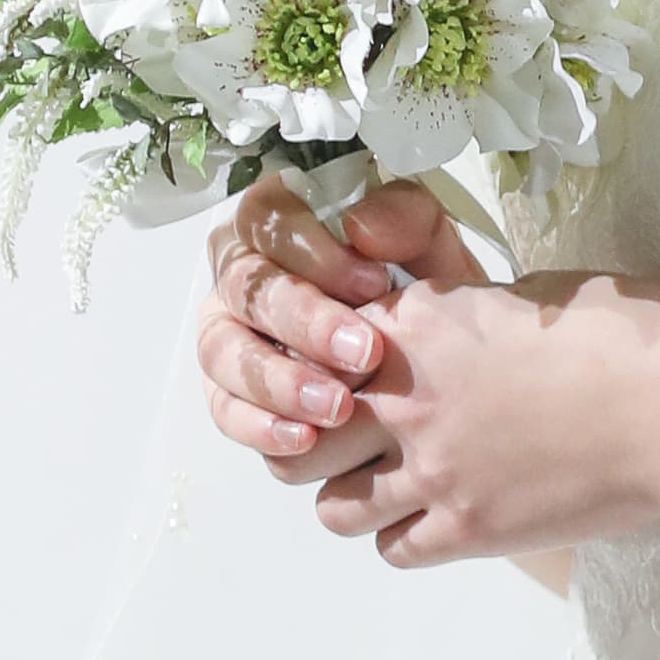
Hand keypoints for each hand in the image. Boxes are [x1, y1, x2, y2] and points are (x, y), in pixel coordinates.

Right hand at [194, 178, 482, 480]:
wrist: (436, 356)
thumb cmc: (419, 289)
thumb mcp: (429, 247)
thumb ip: (407, 220)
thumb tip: (361, 227)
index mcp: (277, 220)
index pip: (269, 220)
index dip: (315, 253)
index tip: (376, 284)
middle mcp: (240, 272)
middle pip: (246, 289)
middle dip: (305, 322)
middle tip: (366, 353)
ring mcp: (227, 332)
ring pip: (223, 351)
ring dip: (278, 381)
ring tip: (338, 408)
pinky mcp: (228, 391)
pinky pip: (225, 409)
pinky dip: (260, 426)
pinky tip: (304, 440)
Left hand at [311, 266, 659, 573]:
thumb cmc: (622, 334)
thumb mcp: (528, 293)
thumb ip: (464, 314)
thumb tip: (450, 330)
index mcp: (416, 327)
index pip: (317, 348)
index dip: (328, 365)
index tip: (352, 376)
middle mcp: (404, 399)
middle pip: (300, 436)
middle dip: (314, 441)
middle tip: (349, 446)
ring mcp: (431, 471)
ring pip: (334, 507)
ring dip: (355, 498)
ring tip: (392, 491)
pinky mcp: (466, 529)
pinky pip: (393, 551)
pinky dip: (405, 539)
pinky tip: (437, 521)